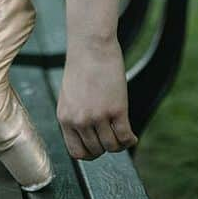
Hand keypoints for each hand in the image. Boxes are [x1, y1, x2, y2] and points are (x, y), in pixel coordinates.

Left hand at [56, 38, 138, 158]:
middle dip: (105, 146)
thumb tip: (88, 136)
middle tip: (113, 136)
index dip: (90, 153)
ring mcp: (98, 116)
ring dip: (119, 144)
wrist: (91, 45)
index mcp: (65, 117)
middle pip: (96, 150)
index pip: (76, 152)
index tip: (98, 147)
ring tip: (123, 135)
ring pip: (112, 146)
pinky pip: (125, 136)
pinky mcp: (116, 109)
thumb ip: (75, 116)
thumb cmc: (82, 66)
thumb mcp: (70, 95)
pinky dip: (130, 140)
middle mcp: (79, 120)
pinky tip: (132, 135)